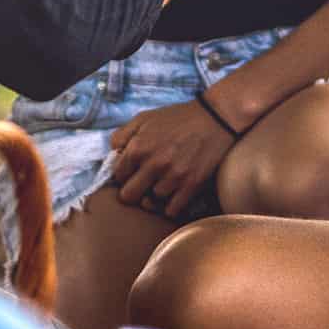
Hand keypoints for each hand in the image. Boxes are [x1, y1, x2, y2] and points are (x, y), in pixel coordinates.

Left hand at [106, 97, 238, 219]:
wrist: (215, 118)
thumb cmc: (178, 118)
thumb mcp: (144, 118)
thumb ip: (122, 135)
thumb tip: (112, 155)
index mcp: (138, 147)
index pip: (117, 177)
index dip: (124, 176)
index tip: (132, 173)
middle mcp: (153, 164)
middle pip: (129, 196)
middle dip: (133, 191)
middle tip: (142, 185)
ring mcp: (173, 177)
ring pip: (151, 203)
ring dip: (154, 196)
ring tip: (162, 184)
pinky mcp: (191, 185)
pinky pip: (172, 210)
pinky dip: (170, 206)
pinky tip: (174, 194)